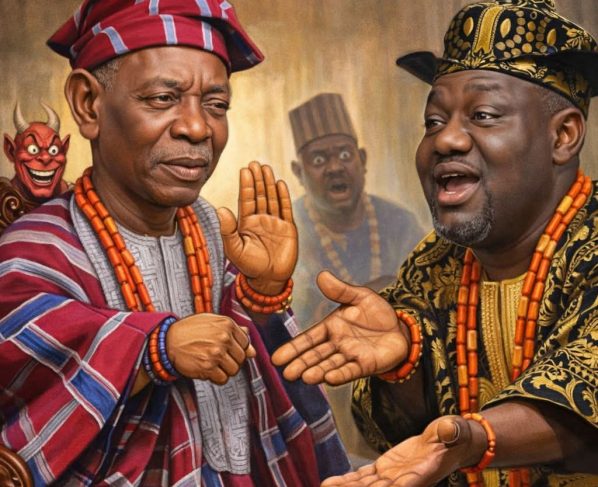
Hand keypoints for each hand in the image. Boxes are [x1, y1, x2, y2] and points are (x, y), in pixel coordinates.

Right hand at [166, 313, 255, 383]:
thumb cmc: (190, 330)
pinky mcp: (207, 367)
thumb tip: (252, 350)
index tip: (228, 349)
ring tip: (214, 364)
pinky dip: (217, 378)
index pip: (246, 342)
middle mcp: (223, 338)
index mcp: (227, 324)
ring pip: (234, 370)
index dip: (238, 348)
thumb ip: (235, 332)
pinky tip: (209, 371)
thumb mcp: (212, 322)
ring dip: (225, 370)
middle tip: (220, 358)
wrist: (168, 341)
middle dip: (232, 360)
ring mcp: (216, 353)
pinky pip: (223, 379)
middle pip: (241, 358)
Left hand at [217, 161, 296, 294]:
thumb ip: (227, 230)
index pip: (246, 199)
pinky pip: (286, 209)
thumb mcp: (234, 249)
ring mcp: (275, 223)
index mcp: (246, 223)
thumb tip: (221, 209)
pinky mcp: (288, 228)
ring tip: (266, 168)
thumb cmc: (249, 266)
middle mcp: (260, 220)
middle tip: (255, 163)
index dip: (246, 185)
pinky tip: (280, 184)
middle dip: (257, 179)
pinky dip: (283, 197)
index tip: (245, 170)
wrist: (269, 280)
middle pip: (259, 195)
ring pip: (272, 198)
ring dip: (269, 183)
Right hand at [271, 271, 408, 384]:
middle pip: (315, 355)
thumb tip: (321, 275)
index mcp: (331, 327)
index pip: (309, 338)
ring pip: (330, 364)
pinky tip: (329, 379)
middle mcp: (337, 344)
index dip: (293, 348)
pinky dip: (340, 375)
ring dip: (318, 371)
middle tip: (287, 374)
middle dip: (301, 364)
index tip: (277, 358)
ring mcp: (350, 355)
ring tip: (306, 377)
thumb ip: (341, 290)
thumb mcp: (359, 296)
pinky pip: (351, 370)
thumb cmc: (377, 313)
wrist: (401, 328)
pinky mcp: (366, 364)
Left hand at [321, 416, 478, 486]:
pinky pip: (363, 476)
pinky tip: (329, 483)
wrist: (448, 441)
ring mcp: (392, 477)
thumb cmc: (454, 436)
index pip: (403, 485)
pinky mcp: (384, 469)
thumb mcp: (454, 430)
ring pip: (366, 486)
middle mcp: (404, 481)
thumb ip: (450, 431)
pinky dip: (347, 480)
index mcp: (422, 474)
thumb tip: (449, 427)